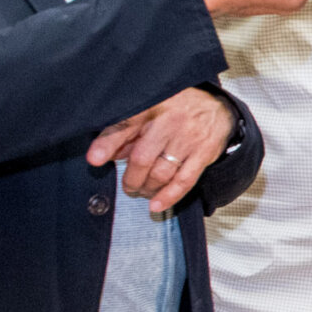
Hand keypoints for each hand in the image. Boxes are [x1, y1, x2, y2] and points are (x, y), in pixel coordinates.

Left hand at [87, 87, 233, 214]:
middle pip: (142, 158)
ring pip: (161, 173)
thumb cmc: (177, 110)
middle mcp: (170, 122)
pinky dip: (169, 196)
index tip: (94, 160)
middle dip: (131, 179)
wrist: (217, 107)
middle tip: (128, 187)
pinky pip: (184, 180)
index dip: (107, 144)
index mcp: (152, 107)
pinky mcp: (205, 153)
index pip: (124, 126)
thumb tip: (102, 155)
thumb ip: (125, 132)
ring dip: (147, 188)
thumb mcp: (148, 110)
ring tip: (142, 192)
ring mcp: (189, 138)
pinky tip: (157, 205)